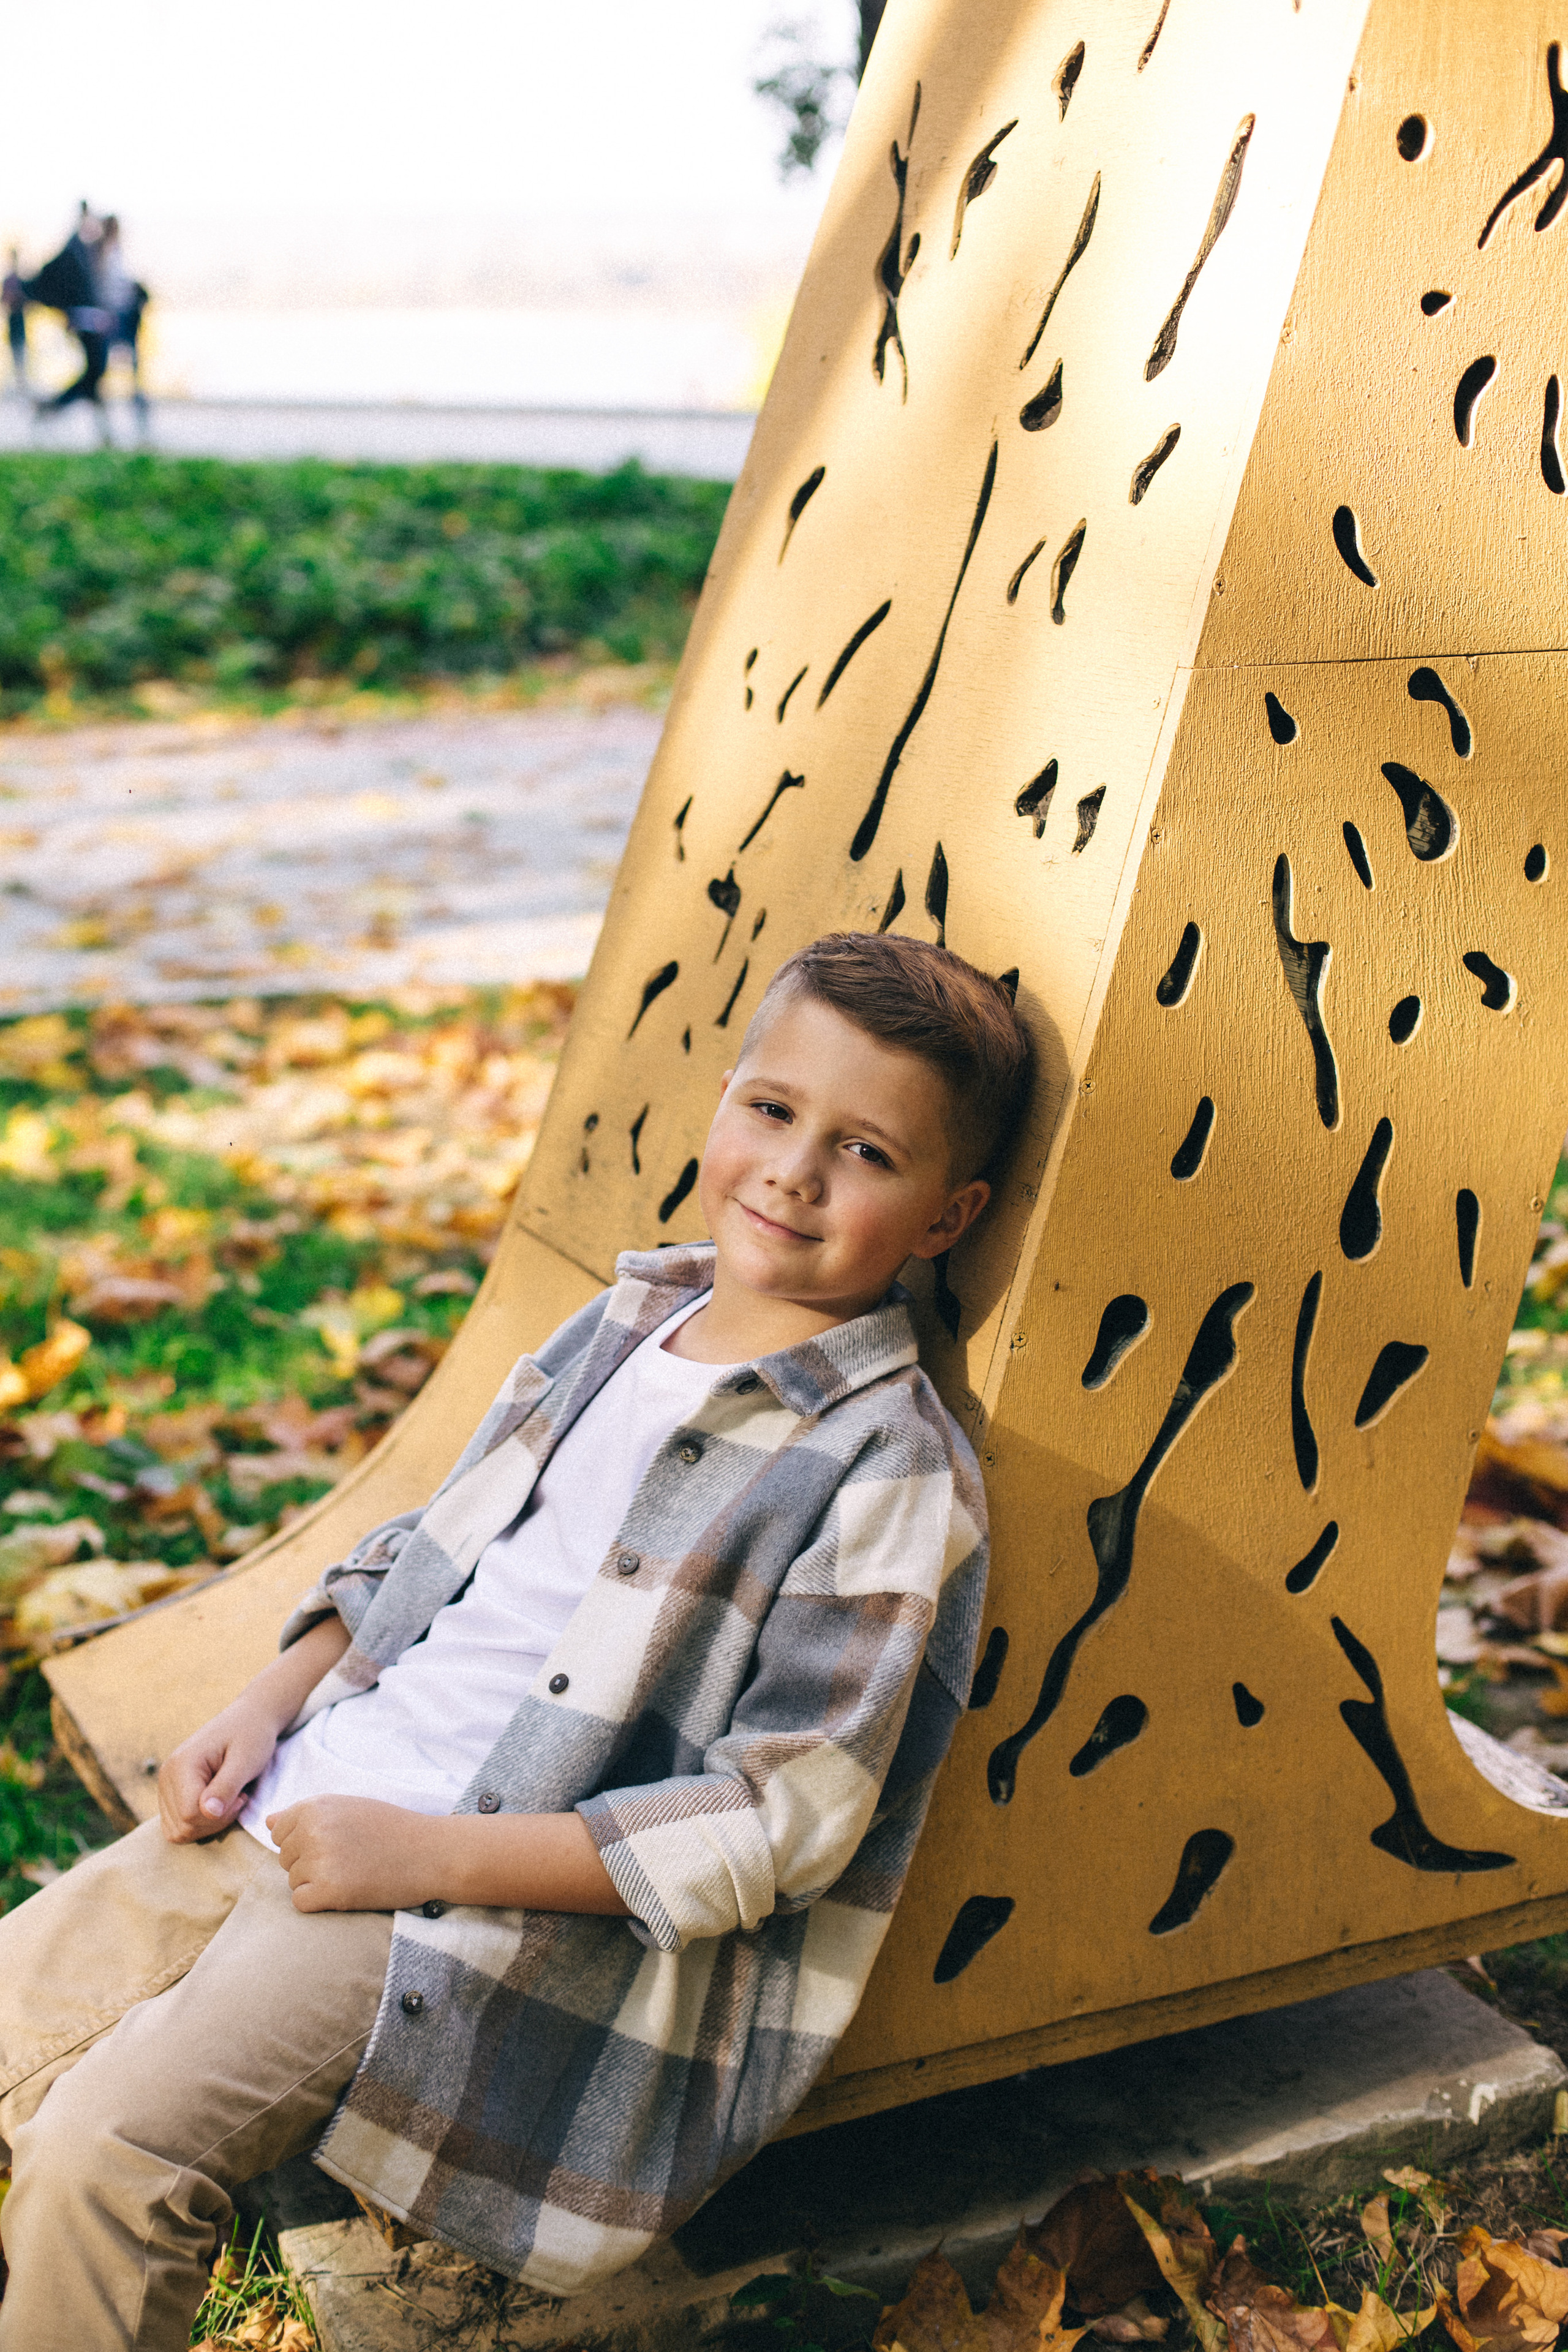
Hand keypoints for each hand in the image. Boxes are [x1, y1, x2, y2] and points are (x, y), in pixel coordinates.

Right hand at [158, 1697, 278, 1843]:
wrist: (249, 1718)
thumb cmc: (252, 1736)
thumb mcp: (246, 1760)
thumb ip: (226, 1786)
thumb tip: (208, 1813)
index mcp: (181, 1765)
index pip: (190, 1815)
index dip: (221, 1816)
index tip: (242, 1796)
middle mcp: (166, 1775)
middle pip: (183, 1827)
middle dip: (215, 1822)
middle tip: (238, 1797)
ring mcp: (165, 1785)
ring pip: (178, 1831)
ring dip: (208, 1825)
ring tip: (229, 1798)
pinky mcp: (171, 1794)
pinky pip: (177, 1827)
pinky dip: (199, 1824)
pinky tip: (218, 1804)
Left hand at [269, 1796, 440, 1912]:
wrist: (430, 1853)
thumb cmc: (391, 1828)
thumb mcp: (348, 1807)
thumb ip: (306, 1814)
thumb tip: (268, 1821)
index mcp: (315, 1806)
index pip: (279, 1831)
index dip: (304, 1839)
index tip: (335, 1841)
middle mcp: (312, 1830)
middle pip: (285, 1858)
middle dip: (310, 1861)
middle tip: (349, 1857)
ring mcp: (320, 1861)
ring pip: (293, 1880)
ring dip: (317, 1881)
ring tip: (353, 1871)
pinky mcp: (329, 1891)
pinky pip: (301, 1902)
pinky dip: (320, 1901)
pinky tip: (347, 1890)